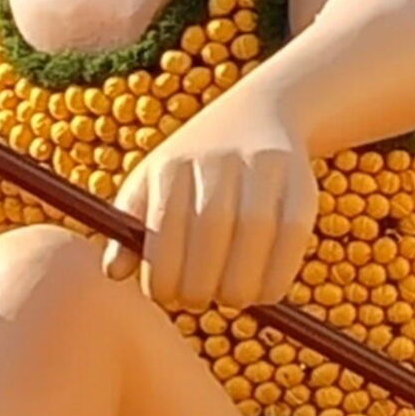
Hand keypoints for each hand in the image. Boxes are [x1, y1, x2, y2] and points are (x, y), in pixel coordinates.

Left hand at [126, 84, 318, 316]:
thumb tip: (112, 273)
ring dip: (240, 285)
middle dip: (201, 284)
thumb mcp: (153, 184)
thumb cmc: (192, 168)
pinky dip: (278, 275)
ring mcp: (263, 167)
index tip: (165, 296)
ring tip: (230, 298)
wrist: (257, 113)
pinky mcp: (301, 181)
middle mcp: (218, 160)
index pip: (163, 228)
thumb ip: (129, 228)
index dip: (163, 275)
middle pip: (211, 231)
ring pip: (255, 233)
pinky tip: (264, 290)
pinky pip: (292, 236)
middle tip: (198, 302)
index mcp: (172, 164)